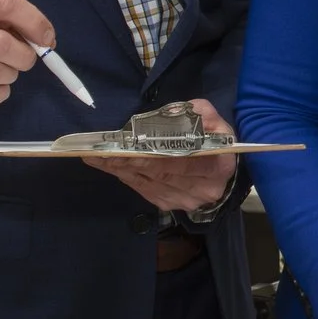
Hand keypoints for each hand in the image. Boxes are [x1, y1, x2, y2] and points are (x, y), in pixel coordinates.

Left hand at [85, 98, 238, 212]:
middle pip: (159, 174)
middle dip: (128, 162)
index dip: (152, 157)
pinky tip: (110, 166)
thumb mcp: (211, 119)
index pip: (182, 162)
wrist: (221, 171)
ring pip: (147, 183)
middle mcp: (202, 189)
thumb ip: (195, 114)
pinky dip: (125, 176)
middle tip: (100, 152)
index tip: (126, 150)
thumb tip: (166, 116)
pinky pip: (142, 189)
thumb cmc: (213, 140)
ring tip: (96, 157)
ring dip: (120, 170)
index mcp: (217, 166)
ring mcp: (184, 200)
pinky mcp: (168, 204)